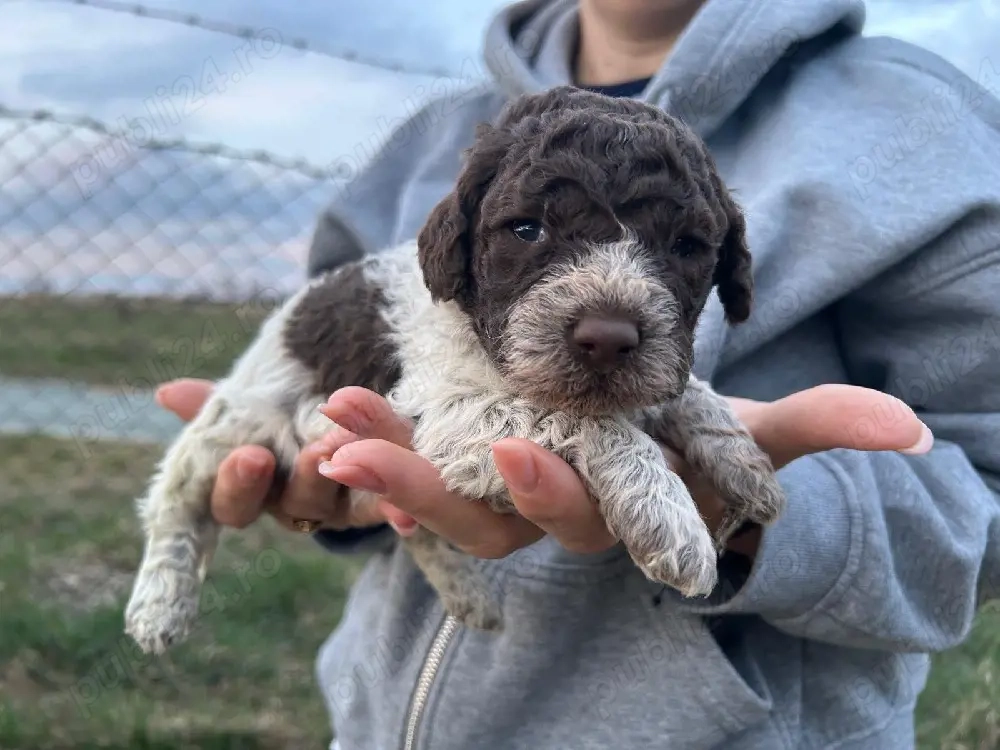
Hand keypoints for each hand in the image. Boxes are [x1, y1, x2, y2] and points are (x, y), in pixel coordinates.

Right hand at [155, 379, 385, 532]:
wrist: (347, 421)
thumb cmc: (281, 419)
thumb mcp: (250, 409)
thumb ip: (214, 406)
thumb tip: (167, 394)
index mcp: (256, 487)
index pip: (234, 502)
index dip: (238, 485)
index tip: (249, 455)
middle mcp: (296, 502)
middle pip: (294, 506)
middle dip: (302, 479)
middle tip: (313, 454)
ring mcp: (341, 505)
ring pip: (341, 501)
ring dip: (350, 474)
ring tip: (359, 444)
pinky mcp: (383, 500)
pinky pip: (390, 505)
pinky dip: (396, 505)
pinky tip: (405, 504)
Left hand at [314, 383, 932, 559]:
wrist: (629, 448)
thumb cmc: (689, 446)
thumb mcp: (743, 431)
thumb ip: (813, 427)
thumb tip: (910, 431)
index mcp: (604, 505)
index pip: (574, 508)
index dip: (545, 487)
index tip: (511, 450)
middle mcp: (536, 512)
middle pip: (473, 519)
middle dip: (420, 489)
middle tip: (357, 451)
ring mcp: (485, 493)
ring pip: (423, 496)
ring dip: (375, 461)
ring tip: (326, 425)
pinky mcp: (448, 462)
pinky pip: (396, 461)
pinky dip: (356, 441)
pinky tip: (315, 416)